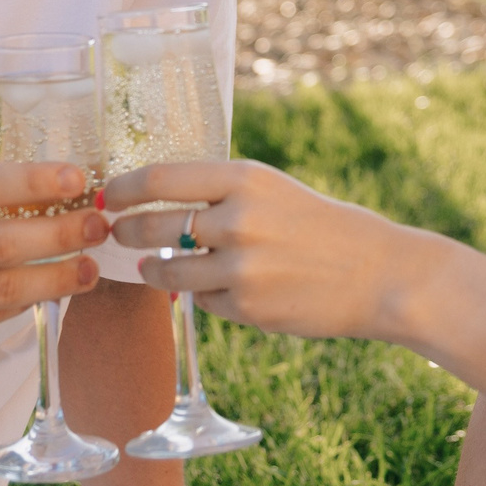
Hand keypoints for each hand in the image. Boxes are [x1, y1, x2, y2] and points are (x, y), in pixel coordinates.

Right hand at [0, 163, 108, 355]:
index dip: (37, 181)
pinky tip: (51, 290)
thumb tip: (54, 194)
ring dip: (55, 279)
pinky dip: (24, 304)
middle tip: (99, 226)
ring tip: (88, 266)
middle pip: (0, 243)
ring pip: (0, 290)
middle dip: (60, 235)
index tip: (80, 179)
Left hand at [101, 161, 427, 341]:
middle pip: (154, 226)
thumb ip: (220, 193)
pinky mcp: (247, 308)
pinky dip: (204, 294)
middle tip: (116, 232)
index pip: (161, 178)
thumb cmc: (320, 226)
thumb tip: (156, 200)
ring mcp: (241, 267)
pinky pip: (203, 300)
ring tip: (151, 267)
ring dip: (154, 271)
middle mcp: (238, 220)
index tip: (107, 195)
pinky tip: (223, 287)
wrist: (377, 274)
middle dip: (127, 231)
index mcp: (245, 179)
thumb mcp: (272, 190)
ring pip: (169, 272)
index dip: (124, 187)